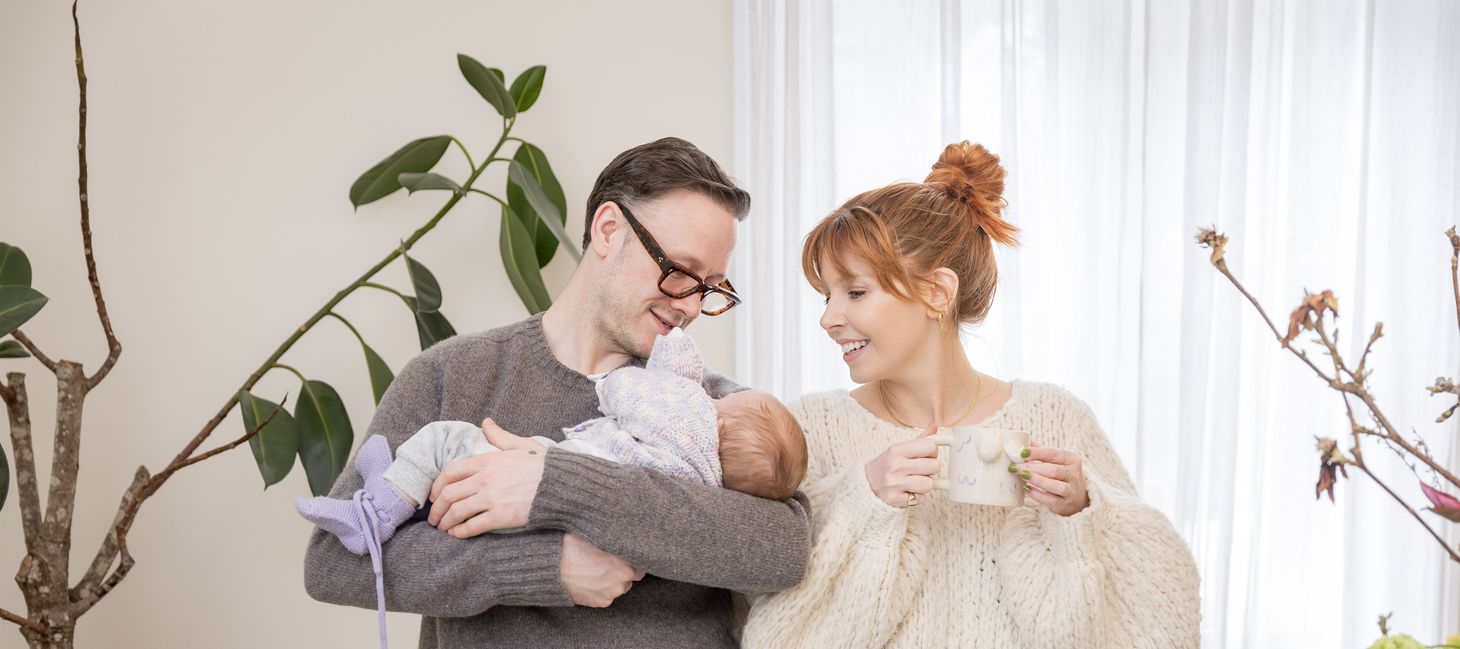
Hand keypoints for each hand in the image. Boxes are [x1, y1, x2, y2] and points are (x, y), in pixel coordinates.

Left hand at [428, 418, 546, 536]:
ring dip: (445, 522)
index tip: (433, 495)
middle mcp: (485, 479)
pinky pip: (472, 526)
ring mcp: (491, 498)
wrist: (564, 486)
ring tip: (443, 528)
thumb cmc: (545, 466)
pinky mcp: (500, 517)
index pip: (450, 471)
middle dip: (436, 508)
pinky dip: (461, 532)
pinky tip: (458, 535)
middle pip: (448, 494)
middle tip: (434, 518)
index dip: (437, 485)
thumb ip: (500, 437)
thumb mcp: (522, 445)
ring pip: (456, 511)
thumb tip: (486, 422)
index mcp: (487, 461)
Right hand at [560, 532, 643, 607]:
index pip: (642, 560)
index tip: (626, 551)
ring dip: (615, 579)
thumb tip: (621, 526)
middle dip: (626, 567)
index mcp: (624, 563)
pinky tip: (593, 578)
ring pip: (622, 585)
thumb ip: (612, 535)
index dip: (634, 555)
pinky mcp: (600, 602)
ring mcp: (611, 593)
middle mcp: (621, 581)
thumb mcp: (593, 533)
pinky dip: (604, 588)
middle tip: (612, 559)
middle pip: (634, 574)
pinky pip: (609, 594)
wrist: (550, 569)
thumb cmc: (570, 547)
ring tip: (600, 569)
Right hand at [864, 423, 940, 507]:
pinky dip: (916, 497)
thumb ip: (919, 440)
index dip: (932, 452)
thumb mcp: (899, 450)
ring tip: (913, 482)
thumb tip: (934, 425)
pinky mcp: (895, 499)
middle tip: (919, 470)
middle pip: (934, 466)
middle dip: (930, 470)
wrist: (865, 485)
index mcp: (897, 450)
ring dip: (924, 485)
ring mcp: (895, 483)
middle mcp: (895, 465)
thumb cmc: (887, 465)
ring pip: (929, 484)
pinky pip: (920, 498)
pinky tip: (906, 491)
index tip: (926, 456)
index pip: (930, 446)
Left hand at [1015, 440, 1089, 515]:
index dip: (1037, 453)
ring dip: (1036, 480)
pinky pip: (1050, 499)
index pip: (1054, 454)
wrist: (1076, 497)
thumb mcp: (1055, 460)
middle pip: (1053, 470)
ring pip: (1055, 485)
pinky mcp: (1064, 504)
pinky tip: (1027, 489)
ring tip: (1022, 476)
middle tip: (1015, 467)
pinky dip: (1037, 494)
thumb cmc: (1061, 474)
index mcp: (1071, 459)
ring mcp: (1071, 490)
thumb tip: (1019, 440)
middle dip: (1032, 468)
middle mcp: (1074, 474)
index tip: (1022, 453)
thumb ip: (1039, 450)